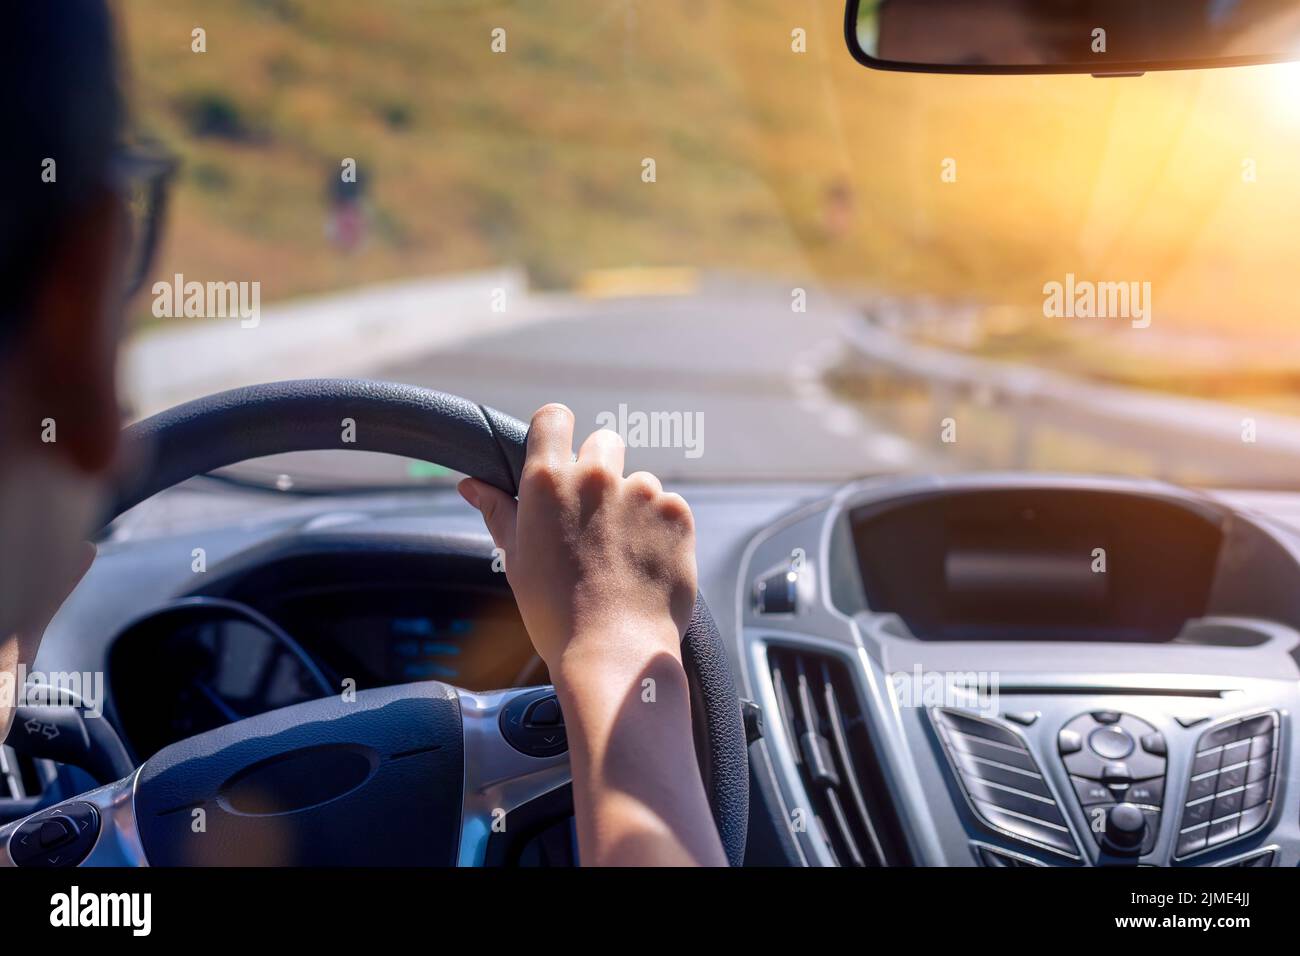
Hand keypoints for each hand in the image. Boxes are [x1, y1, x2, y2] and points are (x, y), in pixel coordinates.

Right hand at [458, 403, 696, 681]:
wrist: (613, 653)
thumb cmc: (555, 613)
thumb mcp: (515, 559)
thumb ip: (498, 512)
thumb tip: (471, 484)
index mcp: (547, 481)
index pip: (553, 418)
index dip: (558, 431)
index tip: (562, 452)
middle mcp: (595, 476)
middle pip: (604, 443)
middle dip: (601, 469)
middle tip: (595, 519)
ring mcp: (641, 492)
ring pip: (639, 481)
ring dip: (633, 506)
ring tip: (622, 556)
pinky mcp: (676, 513)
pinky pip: (668, 507)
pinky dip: (661, 529)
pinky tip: (646, 563)